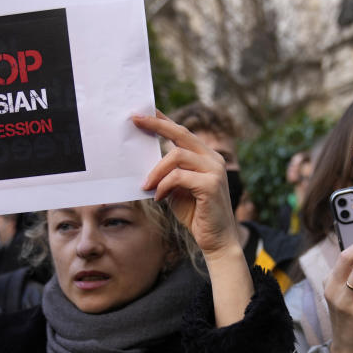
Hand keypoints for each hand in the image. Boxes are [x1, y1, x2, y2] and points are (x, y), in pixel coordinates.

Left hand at [134, 111, 238, 257]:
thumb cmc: (196, 214)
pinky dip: (164, 186)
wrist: (216, 240)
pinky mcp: (211, 184)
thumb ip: (168, 173)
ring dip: (156, 171)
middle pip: (182, 133)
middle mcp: (213, 159)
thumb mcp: (177, 189)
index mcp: (206, 157)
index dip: (164, 120)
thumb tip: (146, 161)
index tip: (144, 112)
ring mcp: (215, 170)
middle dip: (157, 125)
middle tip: (135, 120)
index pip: (182, 132)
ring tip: (146, 186)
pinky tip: (159, 198)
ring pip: (177, 156)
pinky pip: (179, 177)